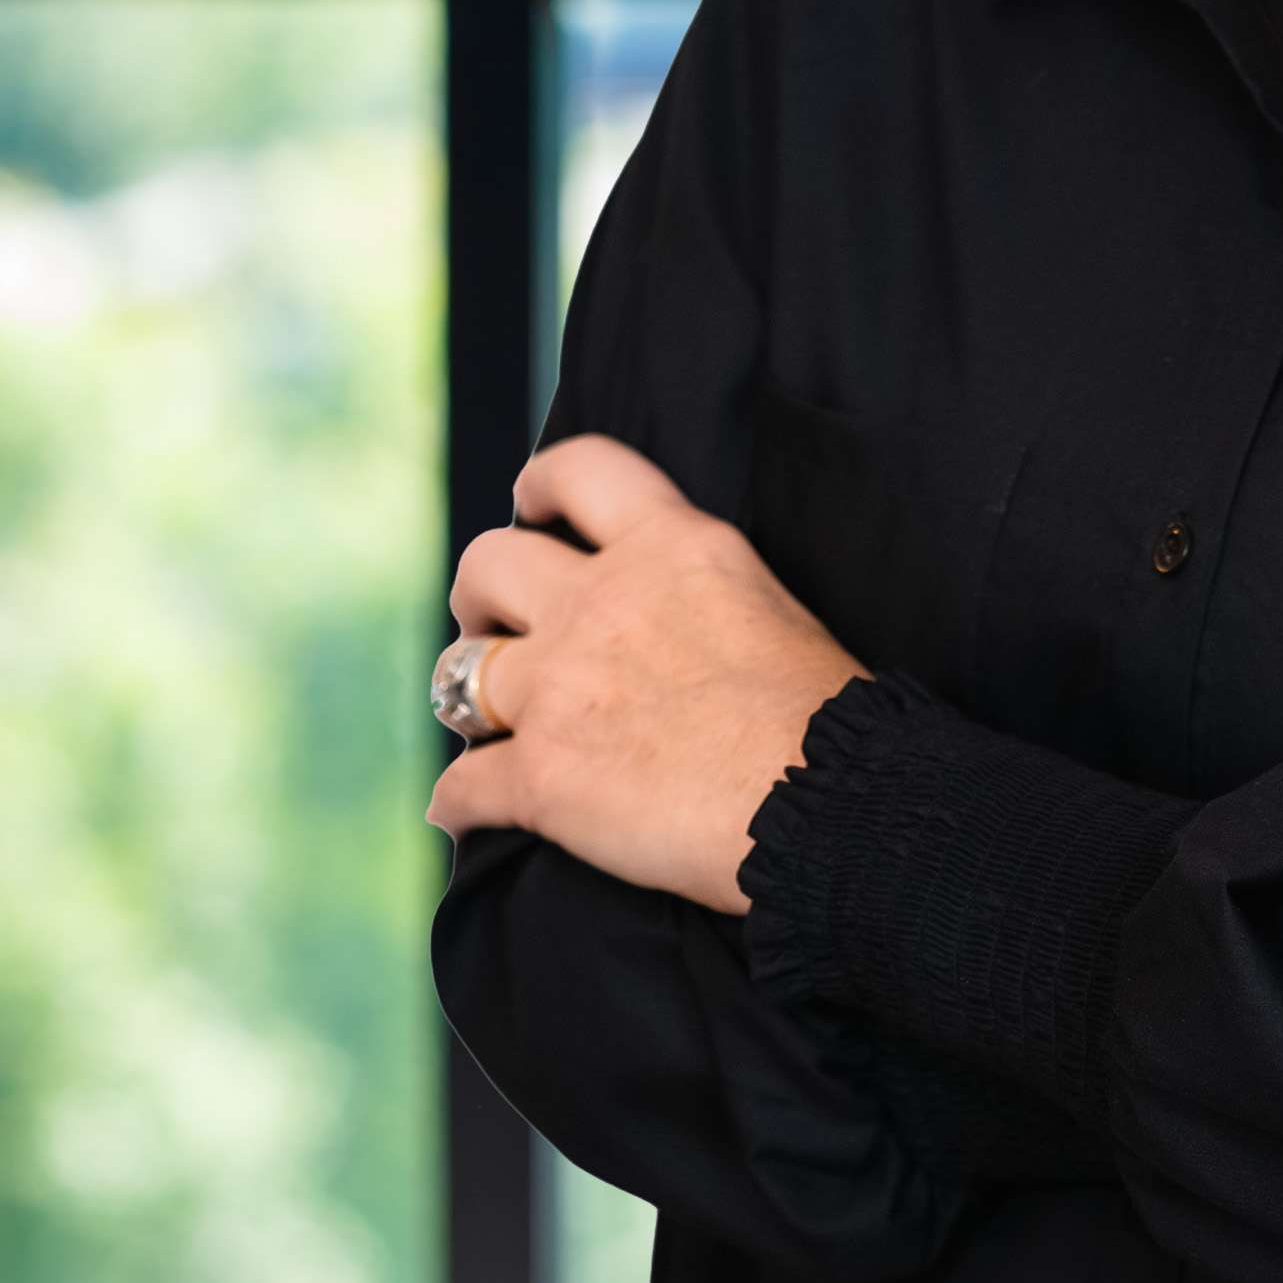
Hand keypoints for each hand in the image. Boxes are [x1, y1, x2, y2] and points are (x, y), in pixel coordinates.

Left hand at [425, 434, 867, 914]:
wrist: (826, 798)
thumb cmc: (821, 709)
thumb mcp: (764, 599)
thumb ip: (691, 587)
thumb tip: (663, 614)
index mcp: (670, 545)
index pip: (579, 469)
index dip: (540, 486)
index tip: (532, 509)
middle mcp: (601, 601)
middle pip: (488, 562)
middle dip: (480, 595)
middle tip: (497, 626)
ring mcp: (560, 687)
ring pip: (456, 672)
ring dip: (466, 697)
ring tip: (486, 720)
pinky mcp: (540, 777)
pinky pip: (458, 787)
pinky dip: (459, 804)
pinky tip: (472, 813)